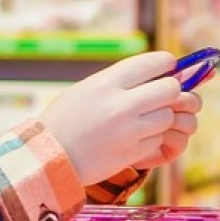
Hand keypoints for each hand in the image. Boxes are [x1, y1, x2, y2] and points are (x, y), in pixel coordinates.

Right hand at [40, 51, 194, 184]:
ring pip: (168, 116)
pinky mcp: (133, 153)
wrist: (48, 157)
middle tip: (162, 95)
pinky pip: (158, 139)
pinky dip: (152, 138)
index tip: (169, 66)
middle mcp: (121, 104)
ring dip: (162, 117)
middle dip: (171, 91)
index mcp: (107, 82)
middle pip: (170, 89)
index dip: (167, 63)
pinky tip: (134, 137)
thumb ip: (121, 80)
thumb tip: (159, 73)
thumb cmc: (66, 119)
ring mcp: (129, 130)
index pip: (154, 63)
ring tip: (144, 118)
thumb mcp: (88, 89)